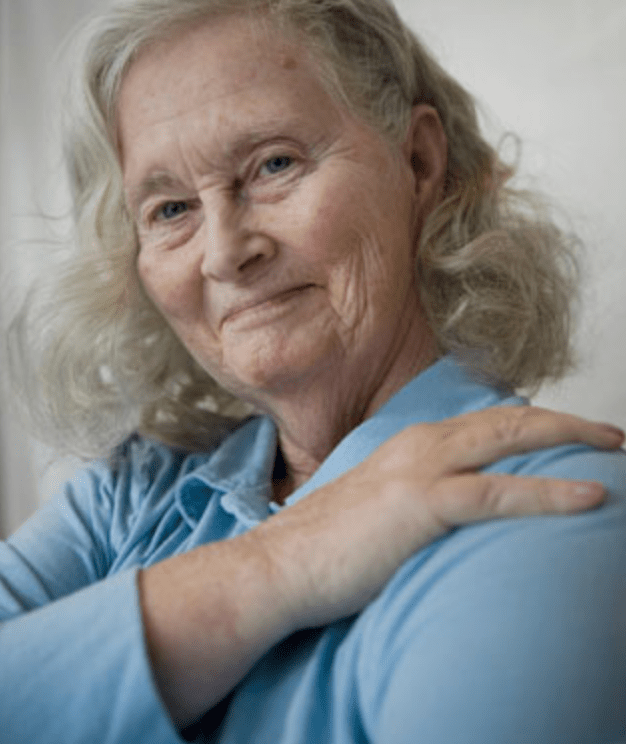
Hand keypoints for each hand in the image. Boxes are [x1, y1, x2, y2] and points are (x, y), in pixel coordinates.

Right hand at [140, 405, 622, 726]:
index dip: (534, 424)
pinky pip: (501, 493)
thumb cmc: (327, 547)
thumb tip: (452, 509)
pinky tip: (590, 495)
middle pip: (509, 419)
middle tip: (611, 434)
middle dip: (567, 421)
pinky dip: (551, 491)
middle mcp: (421, 442)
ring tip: (614, 449)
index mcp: (412, 443)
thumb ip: (417, 496)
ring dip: (571, 439)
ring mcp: (421, 468)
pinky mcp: (422, 503)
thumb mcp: (380, 508)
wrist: (279, 566)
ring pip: (512, 440)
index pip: (486, 422)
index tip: (571, 433)